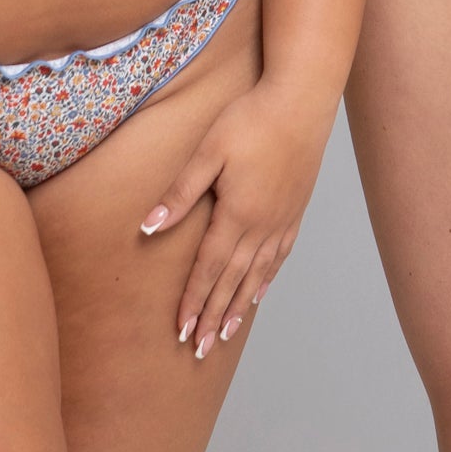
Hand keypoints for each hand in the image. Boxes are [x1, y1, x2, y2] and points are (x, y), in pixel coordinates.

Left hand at [138, 81, 332, 355]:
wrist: (301, 101)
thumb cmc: (250, 119)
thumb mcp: (208, 150)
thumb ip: (180, 192)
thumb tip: (149, 227)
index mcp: (237, 214)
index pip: (209, 268)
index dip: (194, 301)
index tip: (181, 330)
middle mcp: (261, 226)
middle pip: (232, 282)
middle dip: (214, 317)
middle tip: (199, 350)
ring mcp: (281, 221)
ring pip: (256, 276)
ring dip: (238, 307)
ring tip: (226, 335)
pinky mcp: (295, 212)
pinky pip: (278, 257)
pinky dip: (265, 280)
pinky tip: (258, 293)